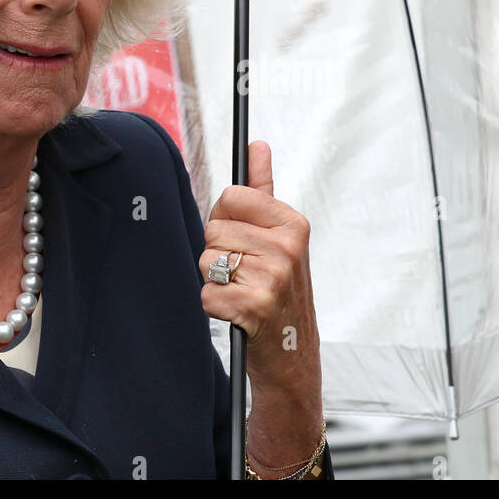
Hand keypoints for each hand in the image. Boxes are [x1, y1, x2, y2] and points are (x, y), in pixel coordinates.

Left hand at [198, 141, 322, 473]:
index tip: (245, 241)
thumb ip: (264, 188)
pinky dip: (215, 307)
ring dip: (217, 281)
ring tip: (244, 293)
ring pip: (207, 260)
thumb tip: (256, 144)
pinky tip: (238, 313)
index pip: (231, 196)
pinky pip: (206, 292)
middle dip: (220, 253)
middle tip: (246, 274)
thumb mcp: (282, 237)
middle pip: (213, 229)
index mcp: (293, 223)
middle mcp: (287, 247)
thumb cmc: (282, 290)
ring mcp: (272, 277)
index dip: (227, 220)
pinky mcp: (252, 306)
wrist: (293, 353)